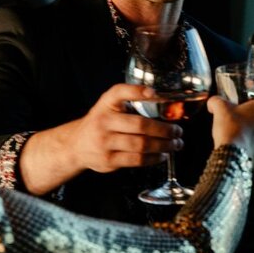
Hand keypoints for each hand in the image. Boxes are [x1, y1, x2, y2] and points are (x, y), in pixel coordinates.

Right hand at [20, 83, 182, 193]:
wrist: (76, 145)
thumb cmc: (100, 122)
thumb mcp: (109, 105)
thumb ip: (130, 100)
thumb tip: (163, 102)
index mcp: (106, 104)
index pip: (119, 93)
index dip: (137, 92)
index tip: (155, 93)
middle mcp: (103, 121)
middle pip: (140, 125)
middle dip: (164, 129)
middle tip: (177, 131)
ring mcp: (105, 142)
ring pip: (141, 144)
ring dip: (163, 145)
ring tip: (175, 144)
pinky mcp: (108, 160)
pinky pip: (136, 160)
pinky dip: (154, 158)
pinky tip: (162, 155)